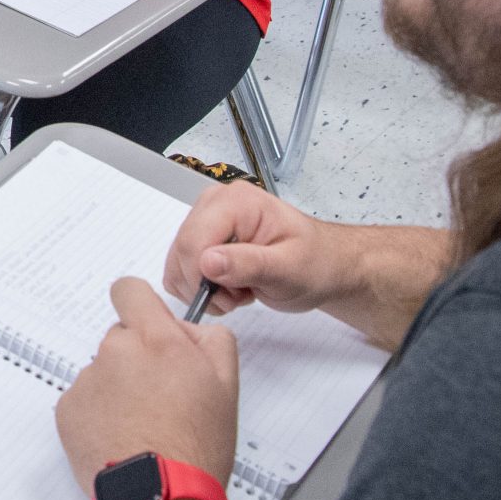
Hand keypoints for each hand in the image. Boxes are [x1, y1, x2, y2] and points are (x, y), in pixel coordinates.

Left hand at [55, 278, 239, 495]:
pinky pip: (84, 400)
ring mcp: (87, 380)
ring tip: (143, 425)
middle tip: (160, 395)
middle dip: (137, 357)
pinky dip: (98, 414)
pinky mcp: (68, 408)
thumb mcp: (226, 383)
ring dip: (118, 388)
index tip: (148, 326)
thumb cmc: (195, 446)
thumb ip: (210, 339)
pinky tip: (122, 437)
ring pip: (103, 371)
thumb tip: (188, 327)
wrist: (161, 496)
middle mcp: (116, 352)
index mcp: (155, 340)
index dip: (140, 306)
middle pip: (120, 337)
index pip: (130, 291)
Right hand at [164, 180, 352, 318]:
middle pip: (182, 252)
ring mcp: (204, 219)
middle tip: (240, 296)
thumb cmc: (315, 262)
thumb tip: (207, 263)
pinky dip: (199, 288)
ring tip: (239, 290)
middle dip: (206, 285)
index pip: (194, 241)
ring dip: (204, 289)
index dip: (203, 278)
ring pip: (177, 263)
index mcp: (236, 202)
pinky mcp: (200, 237)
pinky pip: (179, 268)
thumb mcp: (290, 269)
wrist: (323, 264)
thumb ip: (249, 264)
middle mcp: (214, 203)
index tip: (232, 298)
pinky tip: (229, 287)